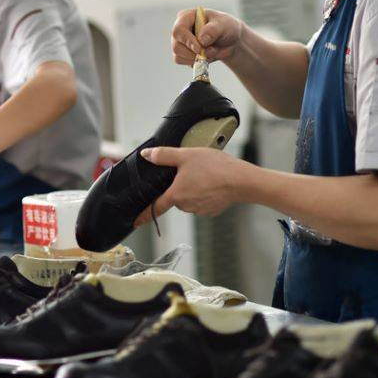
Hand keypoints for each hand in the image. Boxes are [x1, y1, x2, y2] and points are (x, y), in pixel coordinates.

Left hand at [133, 146, 247, 226]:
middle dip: (178, 186)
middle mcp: (186, 206)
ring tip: (205, 175)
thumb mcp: (186, 155)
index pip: (155, 208)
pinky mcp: (212, 210)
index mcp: (176, 195)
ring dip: (192, 189)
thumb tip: (147, 155)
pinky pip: (202, 201)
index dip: (143, 215)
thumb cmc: (215, 168)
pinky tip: (213, 183)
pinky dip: (204, 193)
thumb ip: (164, 156)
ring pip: (189, 198)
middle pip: (174, 197)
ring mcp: (200, 210)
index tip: (135, 222)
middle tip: (190, 171)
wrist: (242, 181)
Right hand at [171, 8, 243, 66]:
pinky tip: (207, 56)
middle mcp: (180, 30)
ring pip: (179, 57)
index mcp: (186, 17)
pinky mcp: (183, 54)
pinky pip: (185, 63)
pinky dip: (197, 63)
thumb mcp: (224, 25)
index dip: (187, 41)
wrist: (230, 40)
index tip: (199, 49)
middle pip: (176, 46)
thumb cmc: (225, 27)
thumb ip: (213, 30)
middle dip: (193, 54)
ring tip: (212, 52)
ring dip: (197, 59)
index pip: (179, 30)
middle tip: (211, 52)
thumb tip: (202, 40)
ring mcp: (180, 43)